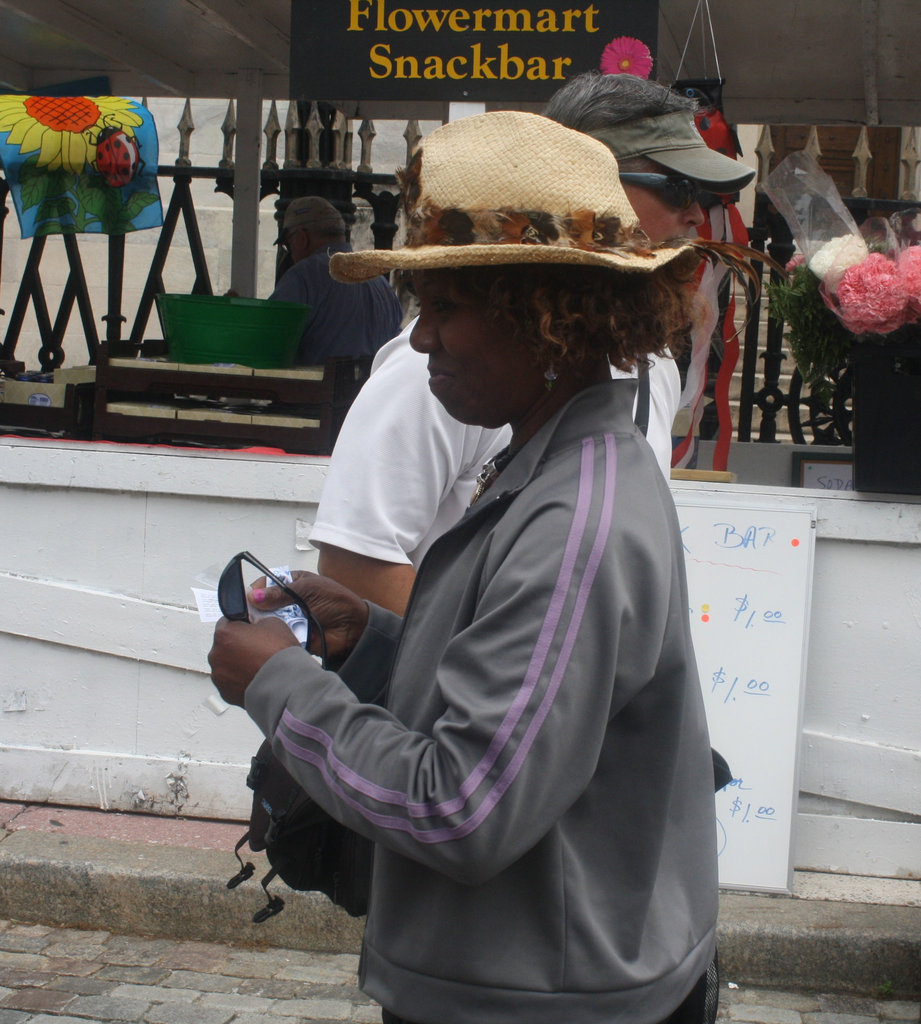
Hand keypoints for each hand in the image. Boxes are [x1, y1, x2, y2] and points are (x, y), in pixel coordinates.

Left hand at [209, 615, 299, 706]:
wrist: (286, 684)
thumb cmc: (279, 655)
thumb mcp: (274, 623)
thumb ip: (259, 622)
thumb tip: (257, 626)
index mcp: (224, 634)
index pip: (226, 622)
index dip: (240, 625)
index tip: (248, 629)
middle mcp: (216, 654)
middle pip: (224, 645)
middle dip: (238, 646)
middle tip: (257, 649)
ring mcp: (219, 676)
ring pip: (226, 665)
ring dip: (237, 664)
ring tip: (258, 666)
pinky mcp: (225, 692)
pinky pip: (230, 682)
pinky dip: (240, 680)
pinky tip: (255, 677)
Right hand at [250, 570, 368, 661]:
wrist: (353, 628)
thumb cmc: (337, 602)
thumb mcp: (308, 589)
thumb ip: (281, 593)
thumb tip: (254, 596)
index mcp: (292, 584)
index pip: (267, 584)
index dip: (257, 590)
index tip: (248, 597)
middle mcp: (287, 602)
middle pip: (263, 605)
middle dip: (256, 609)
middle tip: (251, 614)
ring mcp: (288, 620)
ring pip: (267, 622)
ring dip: (264, 624)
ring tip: (263, 626)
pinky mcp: (290, 636)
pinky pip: (276, 637)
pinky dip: (273, 638)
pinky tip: (271, 638)